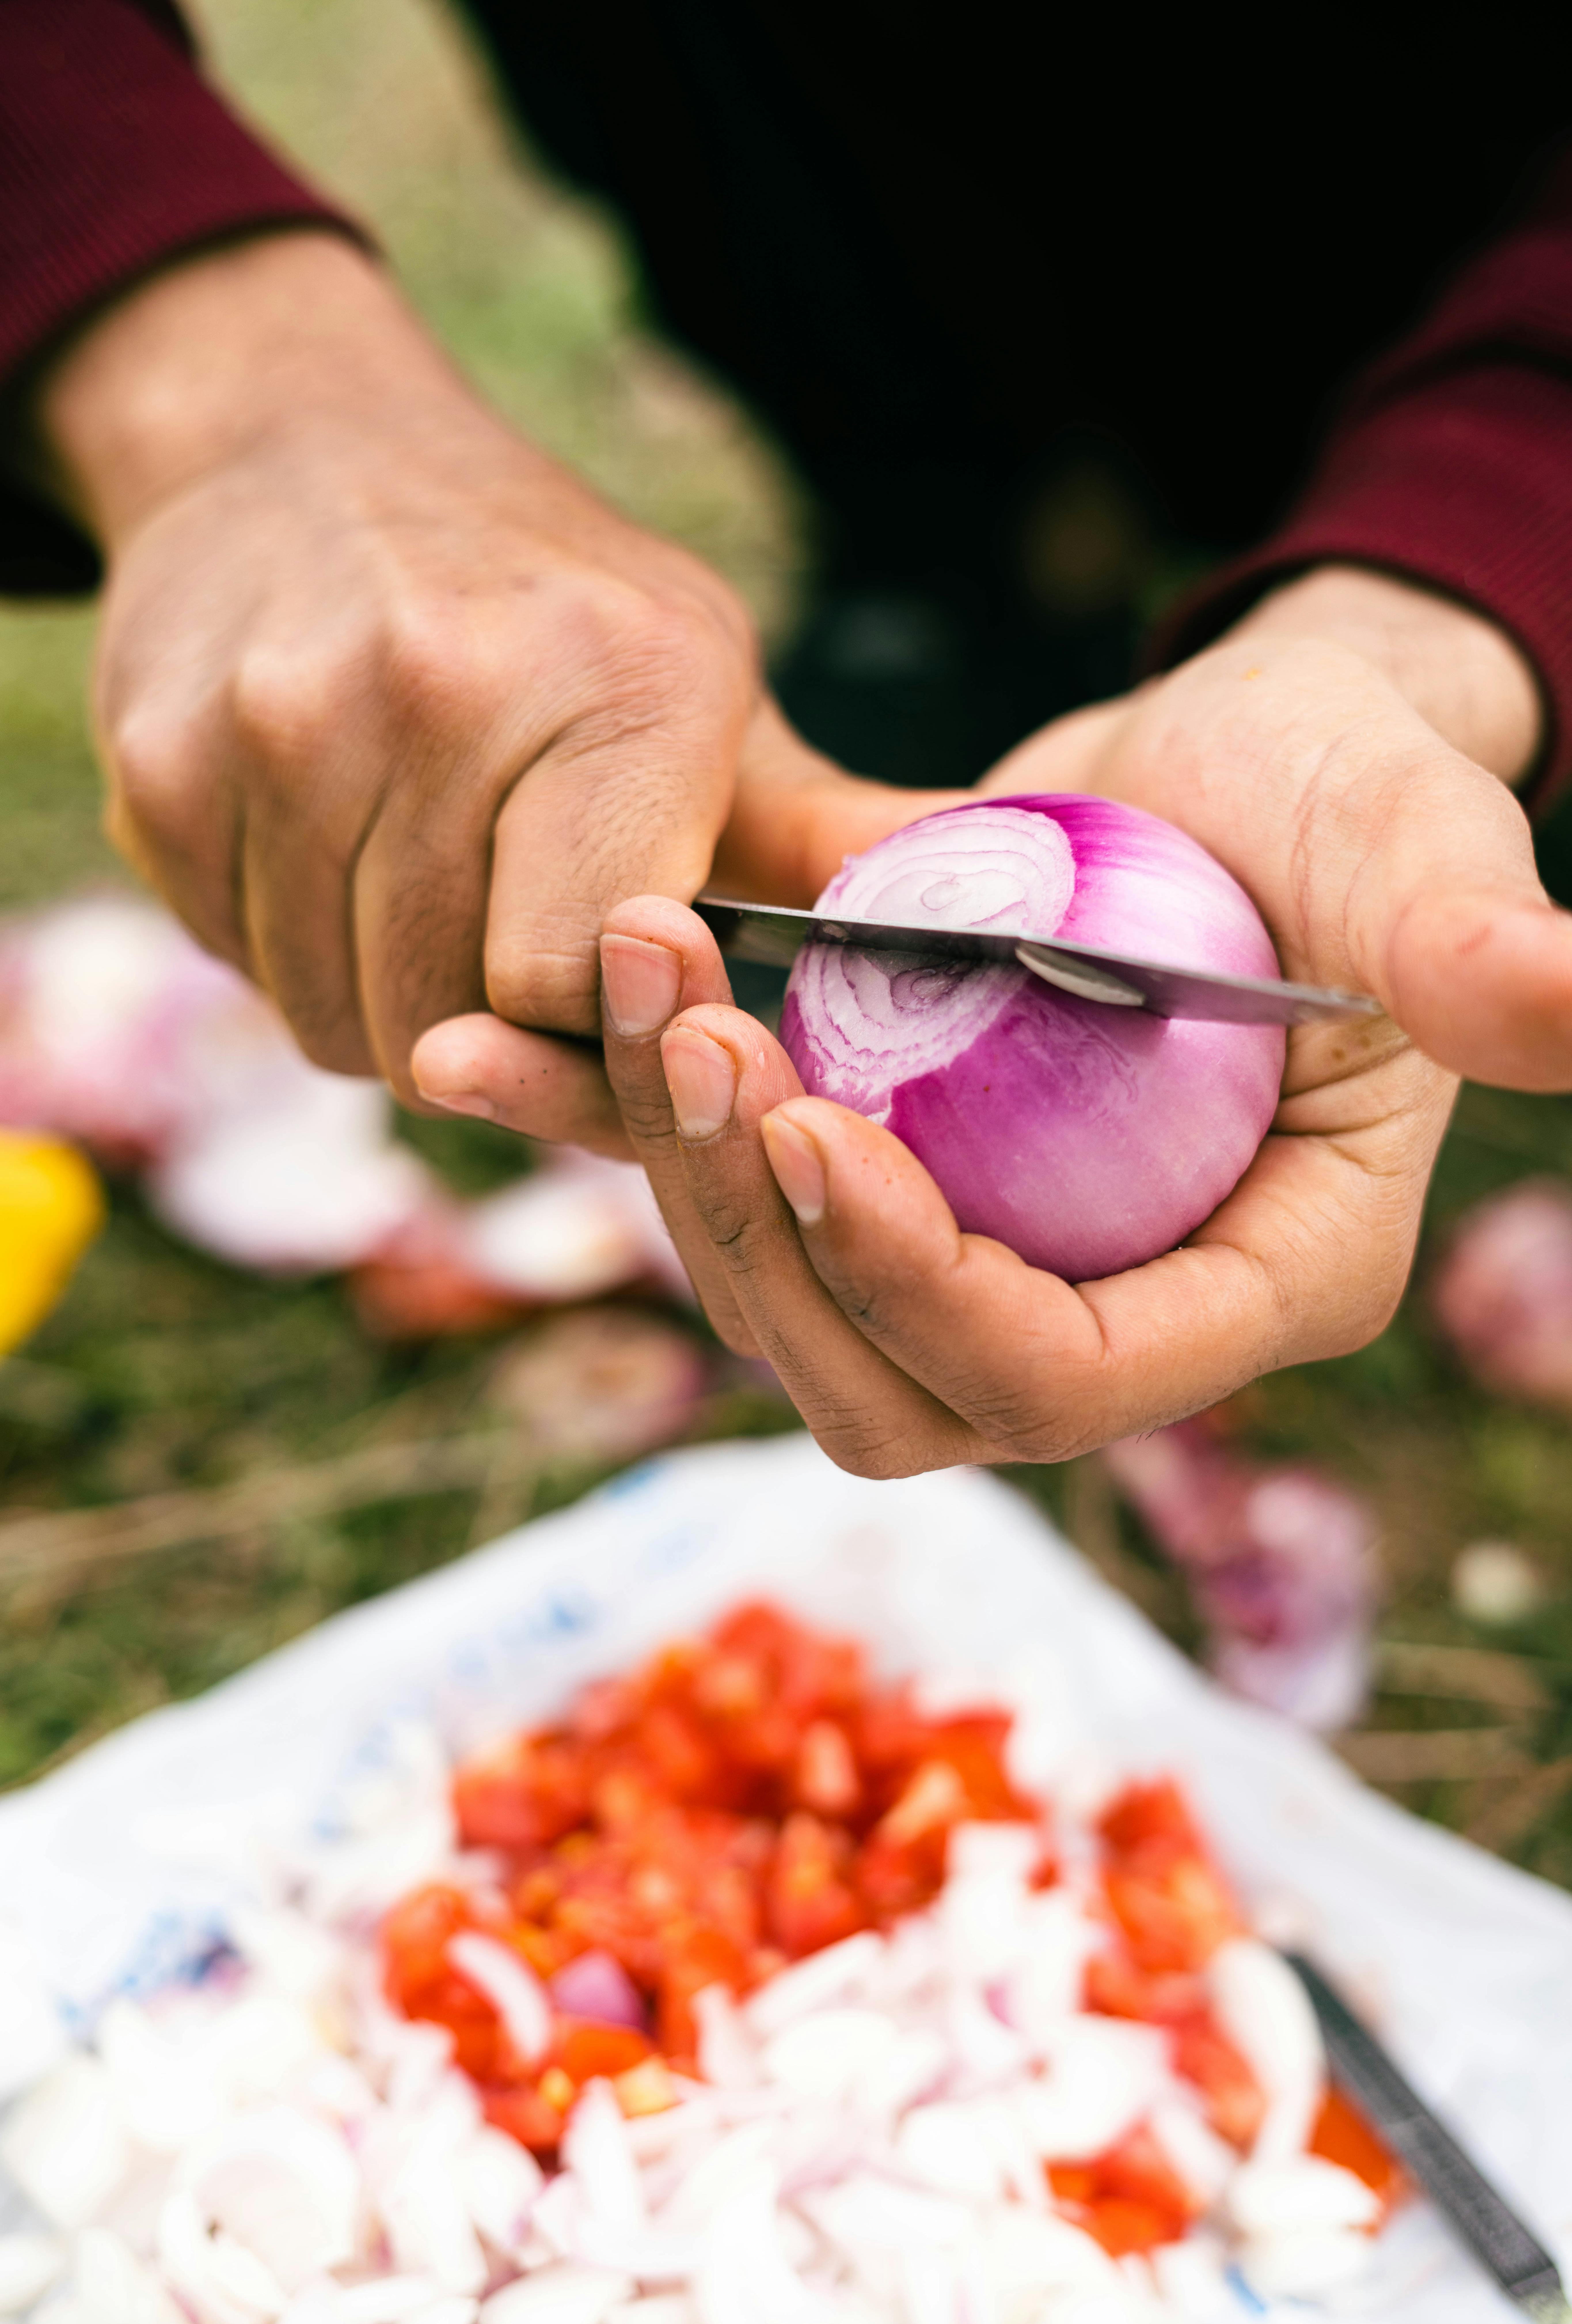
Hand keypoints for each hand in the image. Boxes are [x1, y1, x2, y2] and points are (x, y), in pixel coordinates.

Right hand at [38, 230, 856, 1150]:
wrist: (309, 450)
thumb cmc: (553, 611)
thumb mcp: (714, 699)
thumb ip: (836, 845)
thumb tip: (1043, 944)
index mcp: (618, 686)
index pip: (574, 981)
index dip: (590, 1032)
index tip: (602, 998)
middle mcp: (439, 691)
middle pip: (449, 1025)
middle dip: (490, 1041)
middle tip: (506, 955)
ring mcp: (282, 725)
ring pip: (337, 1018)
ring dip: (388, 1007)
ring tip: (424, 896)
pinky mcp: (165, 764)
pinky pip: (243, 963)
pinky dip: (294, 951)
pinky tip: (331, 856)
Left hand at [575, 572, 1571, 1467]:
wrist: (1235, 767)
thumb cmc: (1348, 793)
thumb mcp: (1418, 845)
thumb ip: (1475, 943)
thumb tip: (1562, 997)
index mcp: (1255, 1282)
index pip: (1058, 1376)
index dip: (923, 1288)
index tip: (810, 1127)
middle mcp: (1112, 1308)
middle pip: (891, 1388)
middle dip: (770, 1243)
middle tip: (688, 1042)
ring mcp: (991, 1257)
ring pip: (788, 1311)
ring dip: (674, 1172)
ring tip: (625, 987)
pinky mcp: (896, 1182)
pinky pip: (739, 1211)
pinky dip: (629, 1130)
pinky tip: (516, 1044)